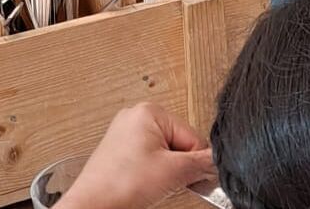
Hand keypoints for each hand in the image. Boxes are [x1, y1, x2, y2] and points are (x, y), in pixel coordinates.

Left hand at [57, 103, 214, 208]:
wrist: (90, 207)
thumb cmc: (120, 185)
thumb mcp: (172, 172)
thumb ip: (201, 163)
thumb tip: (219, 160)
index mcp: (150, 110)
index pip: (191, 136)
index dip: (194, 162)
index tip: (193, 178)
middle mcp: (136, 116)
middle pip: (177, 143)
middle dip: (178, 166)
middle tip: (167, 184)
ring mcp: (125, 133)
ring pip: (163, 152)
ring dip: (166, 171)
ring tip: (151, 186)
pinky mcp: (118, 150)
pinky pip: (148, 158)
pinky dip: (151, 173)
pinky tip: (143, 186)